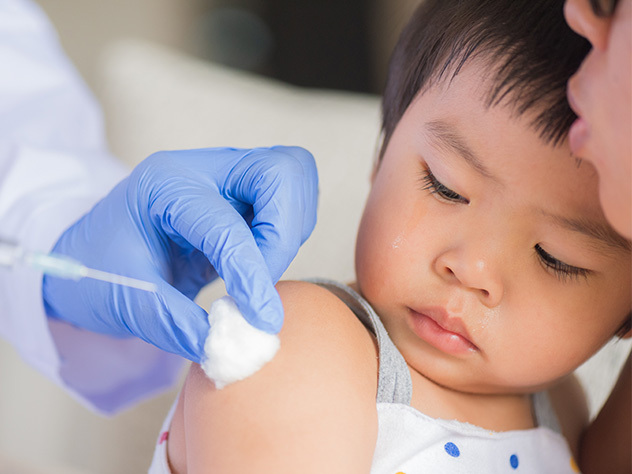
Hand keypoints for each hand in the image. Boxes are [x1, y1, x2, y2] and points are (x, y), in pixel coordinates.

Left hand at [43, 146, 317, 361]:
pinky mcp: (243, 198)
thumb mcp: (123, 301)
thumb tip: (227, 347)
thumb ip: (174, 325)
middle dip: (284, 232)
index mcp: (165, 186)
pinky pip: (289, 203)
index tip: (262, 320)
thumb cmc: (96, 270)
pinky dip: (287, 235)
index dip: (252, 274)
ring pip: (293, 181)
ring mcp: (227, 179)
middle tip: (263, 278)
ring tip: (257, 273)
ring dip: (289, 232)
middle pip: (280, 171)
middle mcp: (203, 170)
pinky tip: (258, 264)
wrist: (88, 260)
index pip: (226, 224)